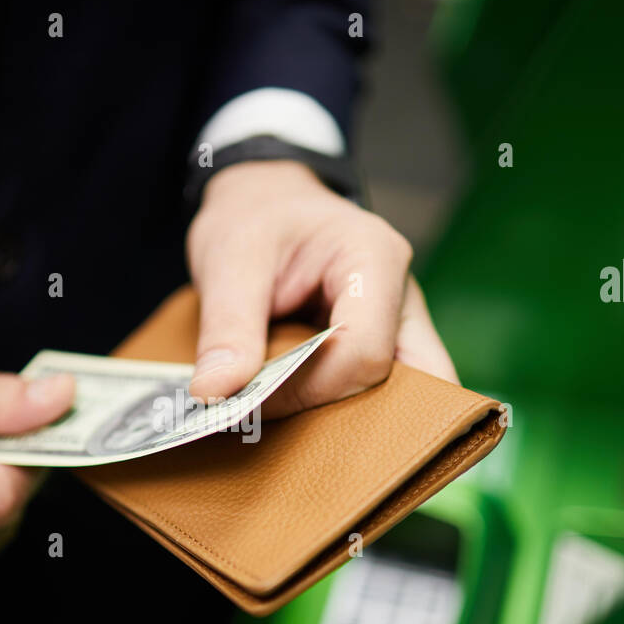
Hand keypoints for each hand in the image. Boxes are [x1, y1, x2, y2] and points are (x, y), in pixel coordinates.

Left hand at [186, 160, 457, 416]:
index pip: (363, 353)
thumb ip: (226, 328)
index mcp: (375, 258)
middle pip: (405, 383)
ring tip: (290, 423)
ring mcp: (399, 323)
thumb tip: (215, 394)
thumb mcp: (228, 258)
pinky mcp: (383, 344)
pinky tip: (301, 417)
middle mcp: (401, 295)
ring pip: (408, 394)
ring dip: (351, 418)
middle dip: (346, 416)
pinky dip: (343, 409)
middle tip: (280, 423)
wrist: (264, 200)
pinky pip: (382, 391)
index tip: (251, 401)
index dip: (307, 390)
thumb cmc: (253, 216)